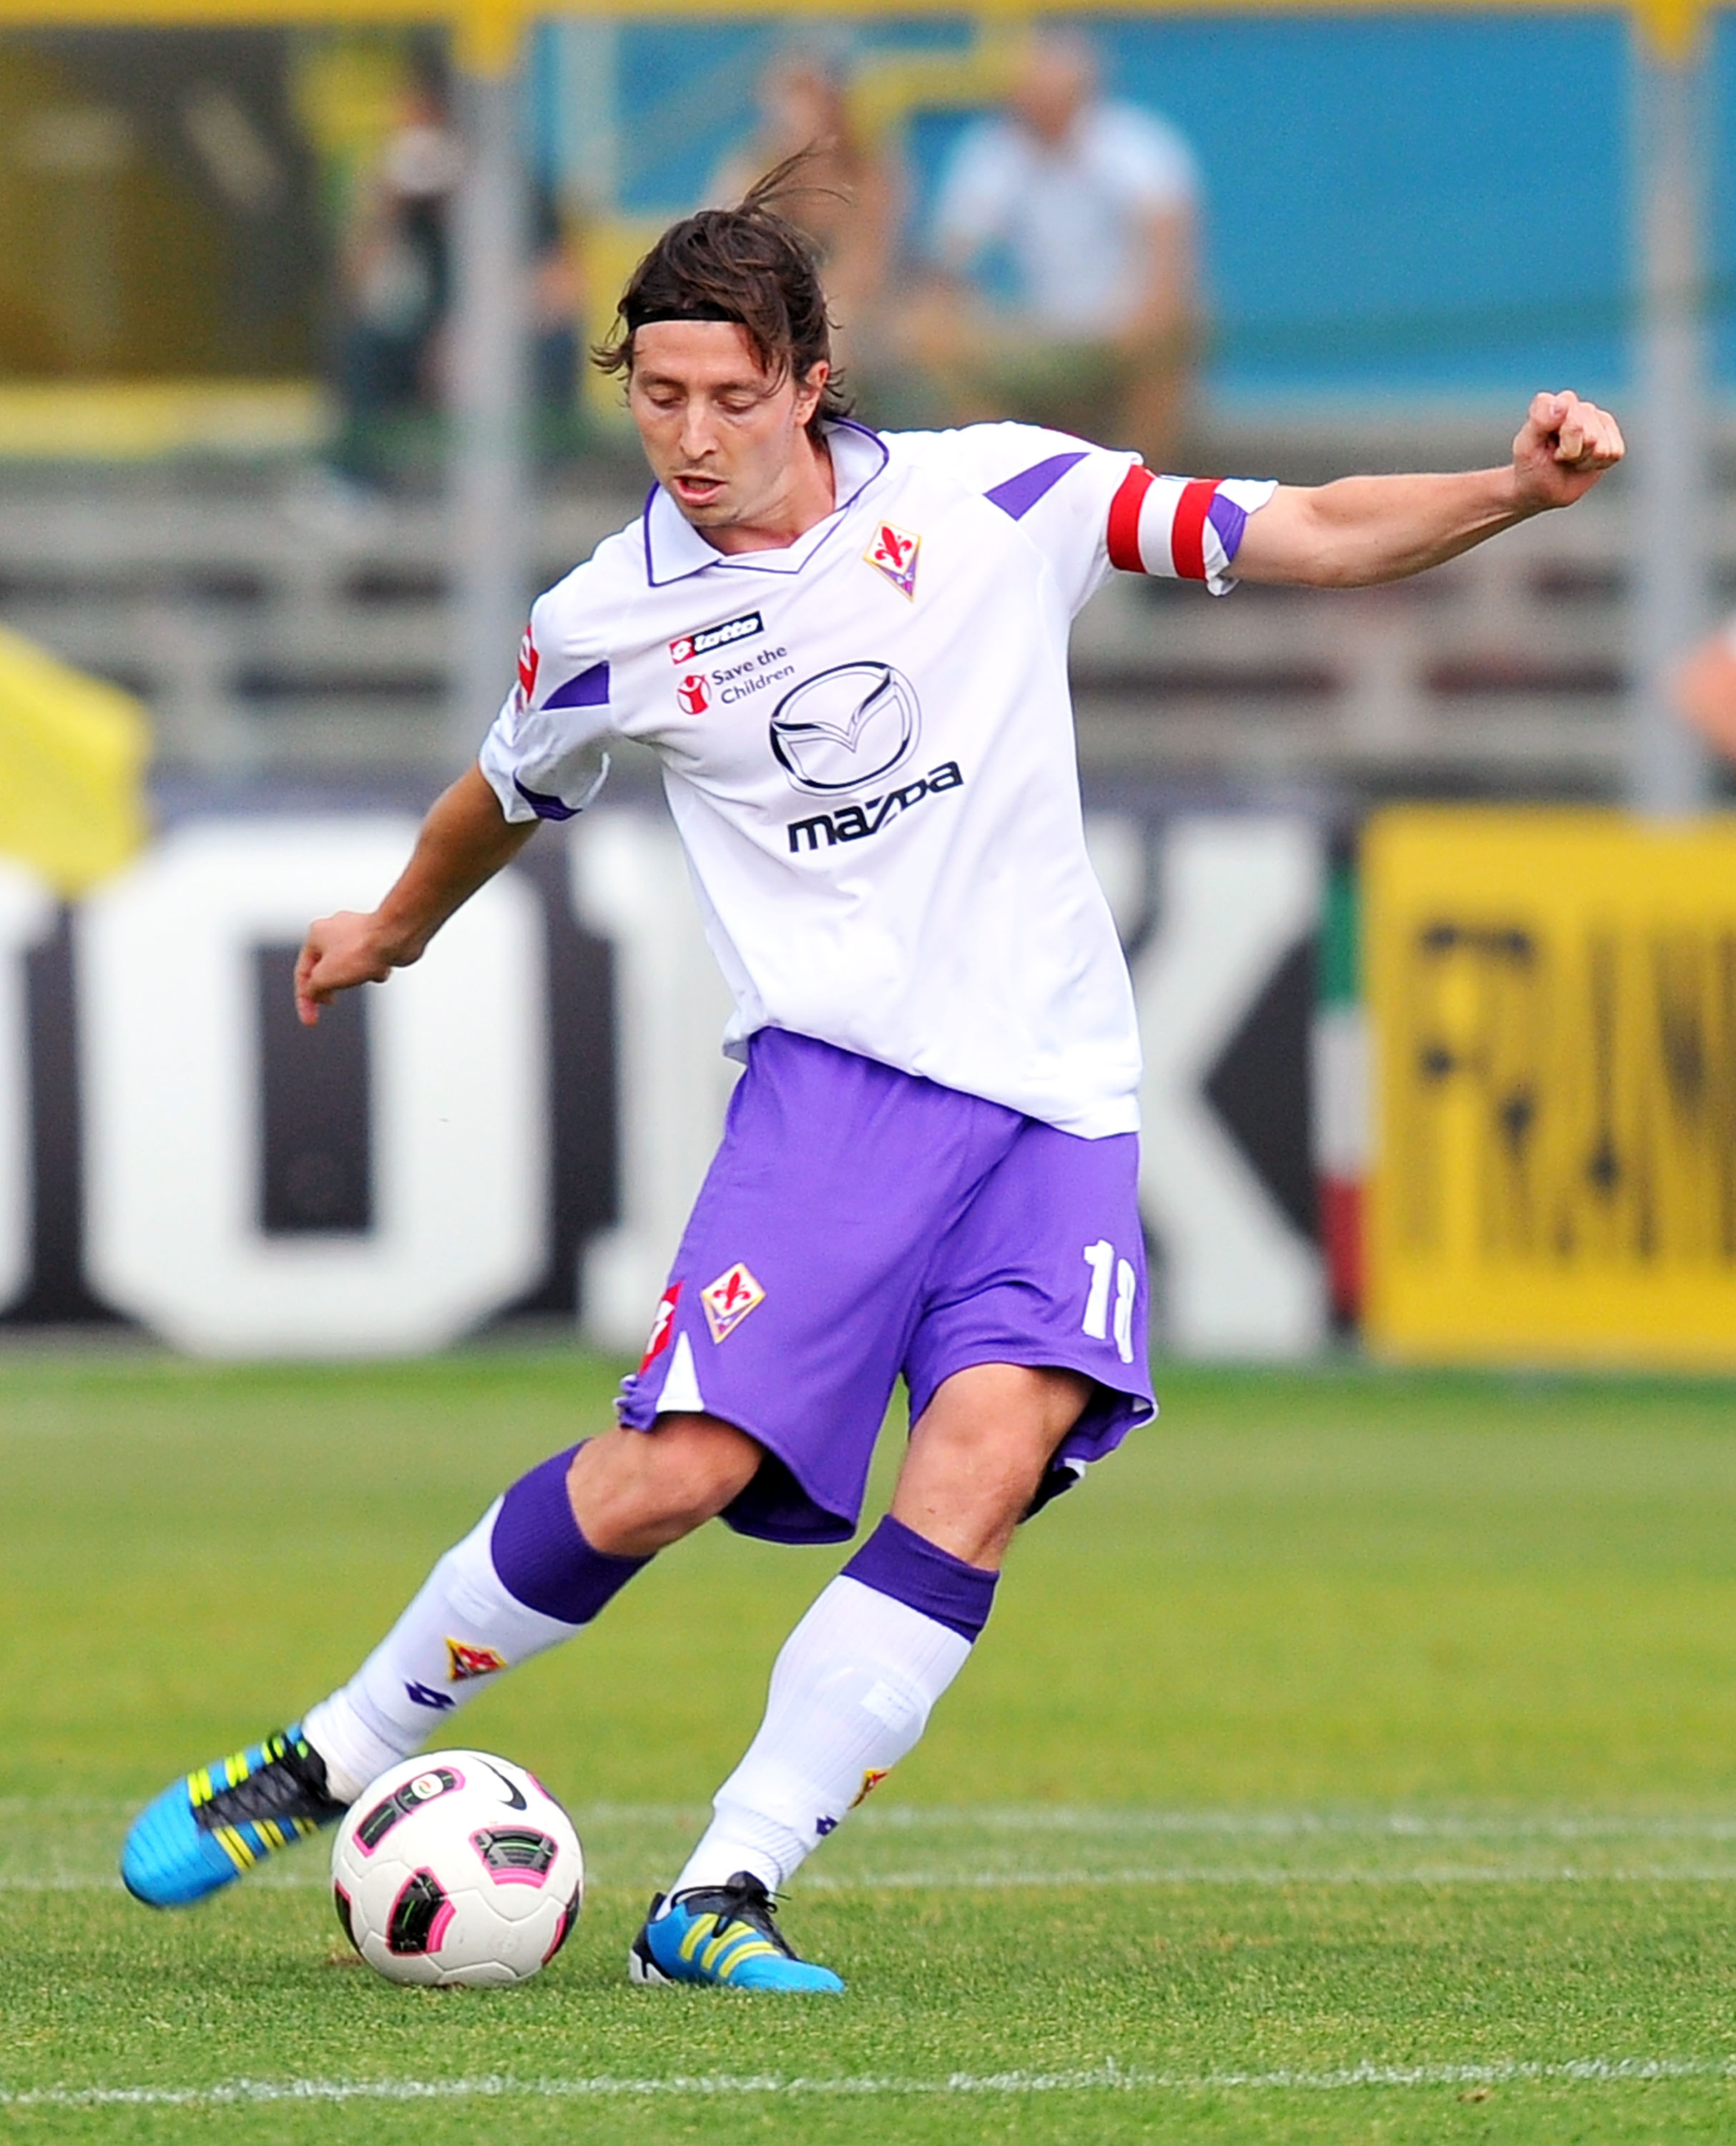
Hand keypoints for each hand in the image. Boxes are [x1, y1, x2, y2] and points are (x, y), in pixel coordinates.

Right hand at [294, 910, 405, 1026]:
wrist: (396, 937)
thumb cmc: (362, 950)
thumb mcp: (325, 978)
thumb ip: (313, 989)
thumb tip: (314, 995)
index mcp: (316, 935)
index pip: (303, 972)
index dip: (304, 999)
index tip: (310, 1020)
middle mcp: (335, 931)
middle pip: (325, 968)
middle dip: (330, 986)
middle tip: (330, 1002)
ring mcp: (357, 934)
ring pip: (349, 967)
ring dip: (356, 977)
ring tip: (363, 973)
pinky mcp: (378, 940)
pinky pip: (371, 964)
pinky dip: (375, 971)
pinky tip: (381, 967)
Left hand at [1512, 390, 1624, 510]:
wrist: (1541, 490)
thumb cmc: (1530, 468)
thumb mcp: (1526, 447)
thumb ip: (1540, 420)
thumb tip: (1563, 402)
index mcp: (1554, 403)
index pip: (1570, 410)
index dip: (1561, 437)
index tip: (1544, 445)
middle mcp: (1578, 407)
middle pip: (1589, 434)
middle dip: (1572, 452)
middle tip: (1558, 456)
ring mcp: (1597, 420)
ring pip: (1602, 446)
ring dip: (1584, 460)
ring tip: (1569, 460)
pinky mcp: (1611, 436)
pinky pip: (1615, 452)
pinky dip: (1597, 465)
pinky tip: (1584, 463)